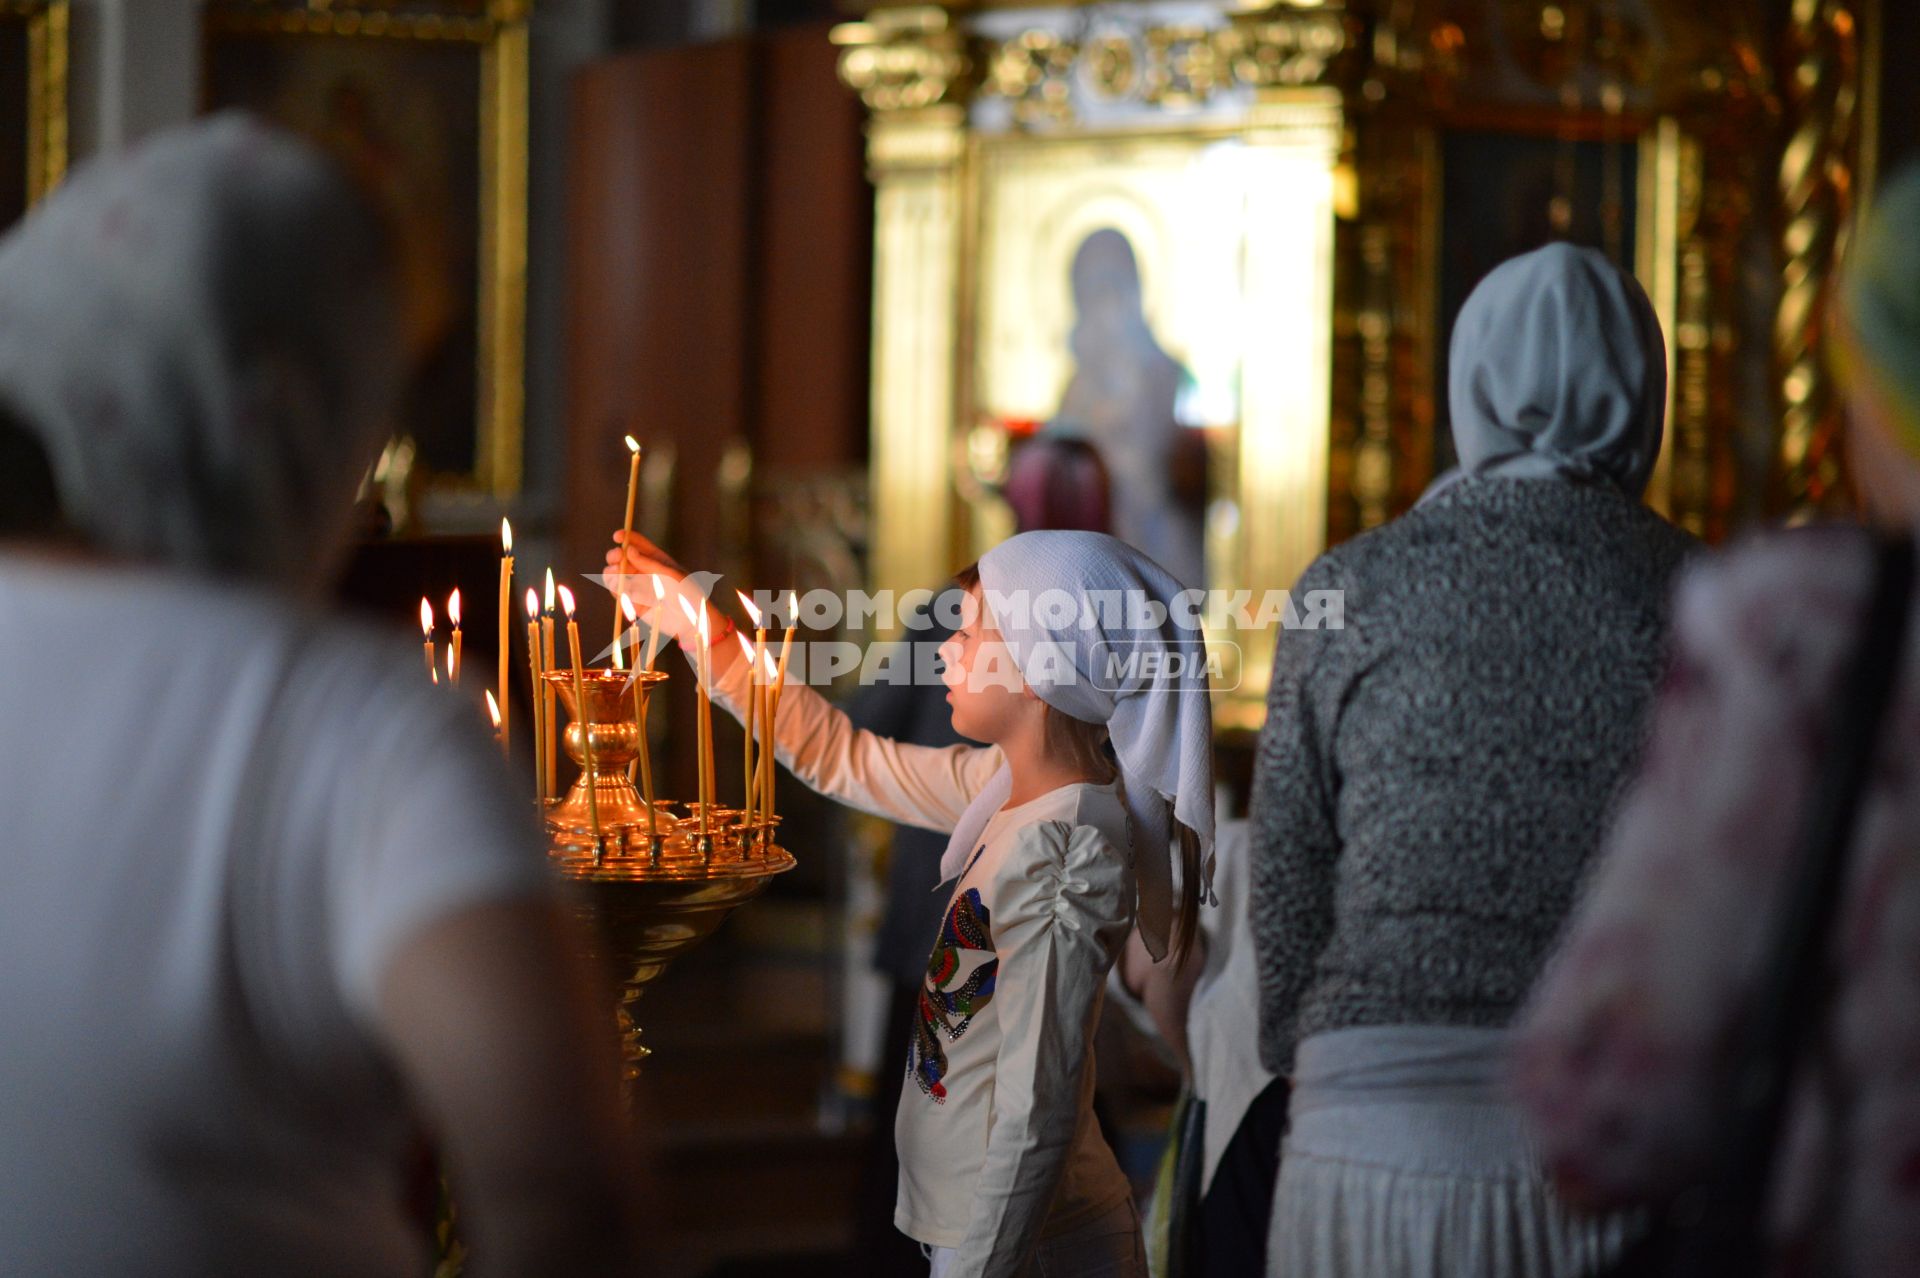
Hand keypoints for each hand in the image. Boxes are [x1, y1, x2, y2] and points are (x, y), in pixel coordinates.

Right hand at [605, 530, 726, 647]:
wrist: (690, 622)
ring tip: (617, 574)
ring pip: (616, 575)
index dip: (626, 538)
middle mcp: (644, 570)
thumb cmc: (687, 594)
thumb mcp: (670, 575)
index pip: (638, 544)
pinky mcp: (633, 602)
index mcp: (656, 559)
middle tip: (616, 558)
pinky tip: (619, 587)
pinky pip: (618, 592)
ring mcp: (638, 586)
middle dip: (615, 555)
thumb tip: (628, 550)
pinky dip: (615, 588)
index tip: (617, 536)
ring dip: (612, 572)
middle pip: (622, 558)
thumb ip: (648, 563)